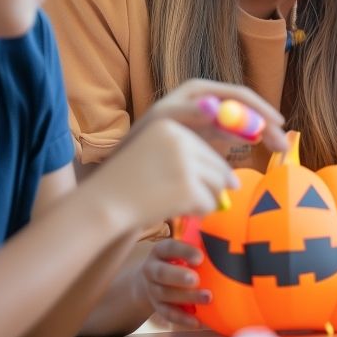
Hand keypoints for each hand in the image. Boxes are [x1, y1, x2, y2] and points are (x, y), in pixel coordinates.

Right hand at [87, 118, 237, 230]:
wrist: (102, 204)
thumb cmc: (130, 184)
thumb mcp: (157, 155)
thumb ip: (191, 159)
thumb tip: (234, 181)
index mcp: (169, 124)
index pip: (206, 148)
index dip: (206, 171)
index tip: (191, 183)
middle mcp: (179, 138)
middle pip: (218, 166)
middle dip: (209, 187)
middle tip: (186, 198)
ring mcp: (184, 163)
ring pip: (218, 185)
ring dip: (205, 199)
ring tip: (179, 203)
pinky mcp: (187, 187)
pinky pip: (210, 202)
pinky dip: (199, 212)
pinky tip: (178, 211)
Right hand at [133, 238, 208, 329]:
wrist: (149, 280)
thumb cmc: (175, 260)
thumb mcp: (180, 249)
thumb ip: (197, 242)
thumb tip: (225, 231)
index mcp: (160, 251)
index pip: (169, 248)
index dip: (183, 251)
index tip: (200, 257)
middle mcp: (152, 269)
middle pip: (161, 273)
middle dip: (179, 277)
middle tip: (196, 279)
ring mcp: (152, 289)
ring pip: (166, 295)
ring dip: (186, 297)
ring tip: (208, 298)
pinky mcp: (156, 306)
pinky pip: (168, 314)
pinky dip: (183, 318)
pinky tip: (198, 321)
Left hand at [138, 79, 288, 156]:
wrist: (131, 164)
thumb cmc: (144, 138)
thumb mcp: (164, 122)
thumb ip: (189, 113)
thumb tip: (214, 107)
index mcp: (199, 91)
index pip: (237, 95)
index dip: (259, 108)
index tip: (277, 123)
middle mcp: (207, 101)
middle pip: (244, 109)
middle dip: (265, 125)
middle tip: (282, 145)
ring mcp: (209, 118)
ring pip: (242, 124)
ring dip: (261, 135)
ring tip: (278, 151)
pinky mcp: (208, 135)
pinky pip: (234, 136)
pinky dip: (248, 143)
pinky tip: (261, 152)